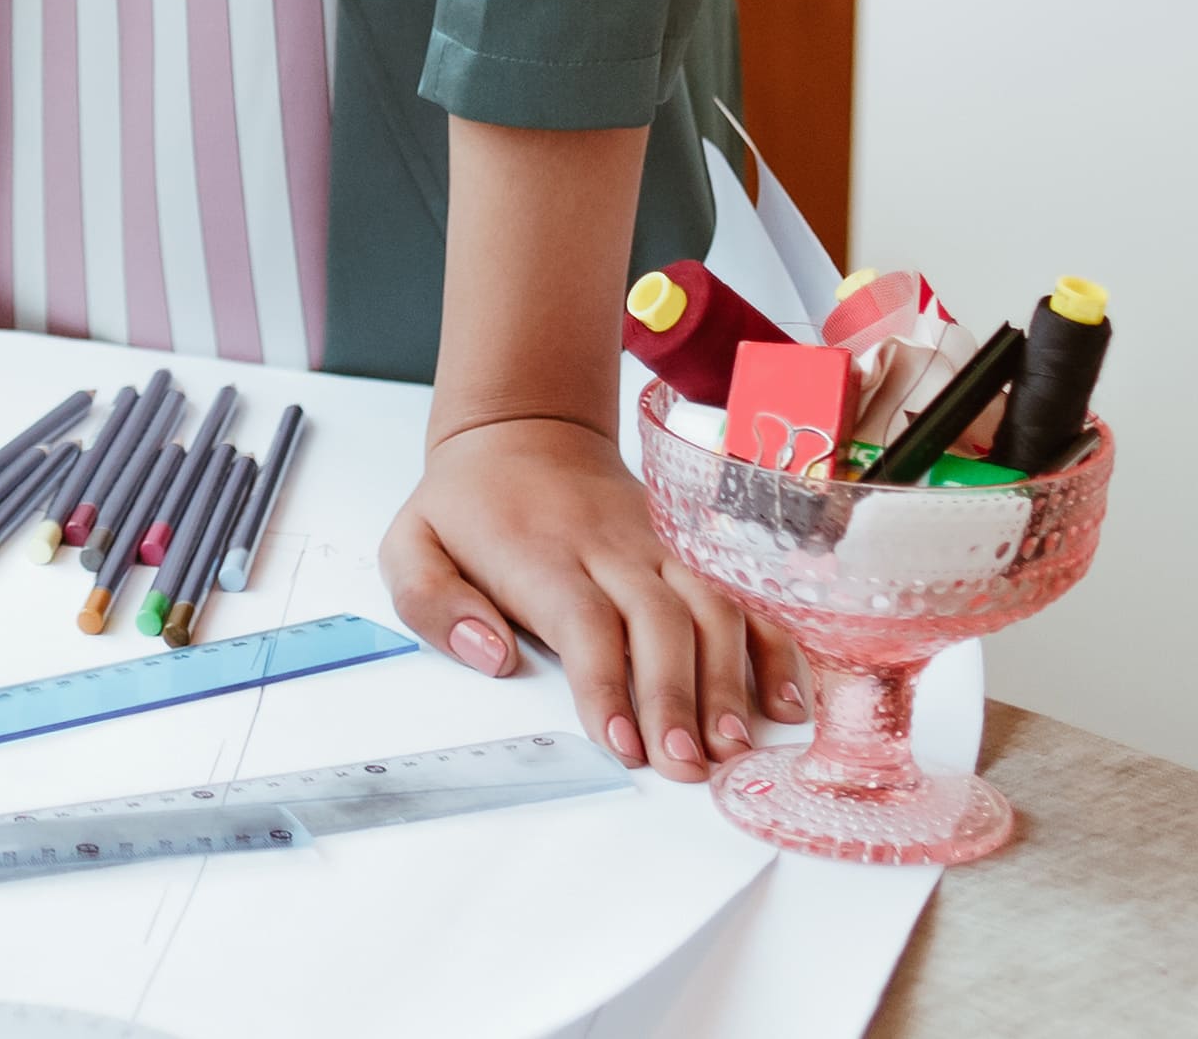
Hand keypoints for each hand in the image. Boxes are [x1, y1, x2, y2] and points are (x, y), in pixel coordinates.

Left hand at [379, 412, 800, 782]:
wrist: (524, 431)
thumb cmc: (469, 506)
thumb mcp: (412, 543)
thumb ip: (433, 602)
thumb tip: (493, 656)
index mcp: (541, 554)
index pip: (584, 624)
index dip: (608, 686)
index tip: (623, 745)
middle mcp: (610, 549)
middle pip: (659, 622)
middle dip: (678, 700)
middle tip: (689, 766)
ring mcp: (659, 547)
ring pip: (712, 607)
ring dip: (729, 680)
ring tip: (737, 746)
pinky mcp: (691, 551)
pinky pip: (743, 596)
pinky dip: (773, 646)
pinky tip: (785, 702)